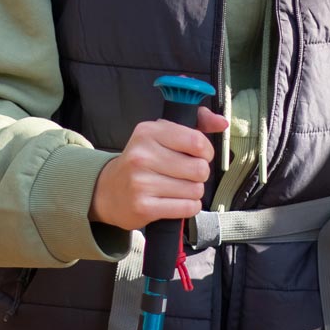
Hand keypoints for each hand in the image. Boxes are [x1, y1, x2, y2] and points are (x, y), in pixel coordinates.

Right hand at [88, 107, 228, 230]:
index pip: (197, 141)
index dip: (206, 152)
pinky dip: (188, 207)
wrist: (108, 191)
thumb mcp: (162, 135)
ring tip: (177, 189)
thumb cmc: (142, 161)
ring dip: (192, 192)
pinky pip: (186, 208)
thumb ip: (195, 125)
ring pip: (195, 190)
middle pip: (199, 169)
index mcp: (149, 132)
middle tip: (186, 175)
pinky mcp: (144, 206)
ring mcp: (141, 182)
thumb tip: (221, 122)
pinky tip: (175, 202)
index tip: (198, 155)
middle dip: (199, 175)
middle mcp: (142, 155)